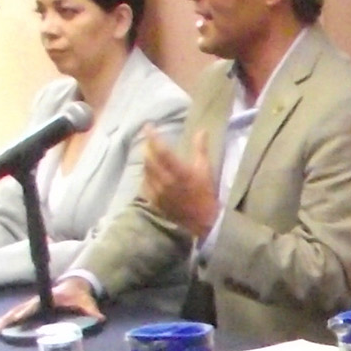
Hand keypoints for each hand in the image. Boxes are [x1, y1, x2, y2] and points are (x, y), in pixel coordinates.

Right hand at [0, 275, 103, 333]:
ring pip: (16, 311)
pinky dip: (9, 320)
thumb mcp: (86, 302)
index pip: (34, 305)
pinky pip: (18, 313)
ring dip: (4, 320)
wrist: (77, 284)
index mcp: (48, 298)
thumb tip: (101, 318)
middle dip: (7, 319)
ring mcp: (34, 304)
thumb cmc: (80, 294)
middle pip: (19, 309)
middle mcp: (38, 300)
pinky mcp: (32, 308)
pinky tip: (0, 328)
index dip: (25, 312)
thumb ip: (92, 311)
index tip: (16, 318)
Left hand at [141, 124, 219, 241]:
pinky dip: (147, 171)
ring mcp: (155, 188)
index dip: (153, 136)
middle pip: (148, 157)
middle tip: (149, 137)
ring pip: (145, 168)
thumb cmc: (204, 197)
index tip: (148, 126)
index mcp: (178, 171)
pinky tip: (151, 170)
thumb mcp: (206, 172)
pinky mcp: (152, 197)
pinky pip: (145, 179)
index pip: (160, 149)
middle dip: (148, 145)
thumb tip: (201, 131)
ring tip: (150, 152)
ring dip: (147, 158)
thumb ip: (201, 150)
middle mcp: (163, 178)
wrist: (195, 224)